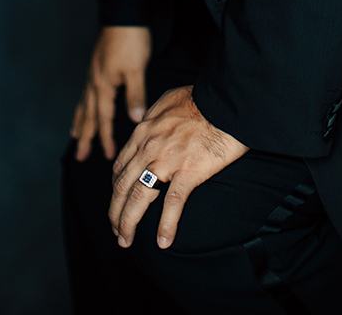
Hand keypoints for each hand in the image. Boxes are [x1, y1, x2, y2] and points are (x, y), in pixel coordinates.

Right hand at [71, 25, 151, 160]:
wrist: (124, 13)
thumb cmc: (131, 39)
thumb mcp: (137, 68)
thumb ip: (135, 95)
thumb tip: (135, 120)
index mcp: (103, 85)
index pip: (103, 118)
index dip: (106, 138)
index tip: (108, 156)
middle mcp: (94, 81)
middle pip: (87, 115)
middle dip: (84, 136)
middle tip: (79, 156)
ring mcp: (93, 73)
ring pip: (83, 104)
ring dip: (80, 121)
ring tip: (74, 134)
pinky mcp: (96, 65)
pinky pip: (86, 92)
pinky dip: (82, 105)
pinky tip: (84, 105)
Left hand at [109, 85, 247, 249]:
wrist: (225, 102)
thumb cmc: (201, 98)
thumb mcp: (167, 100)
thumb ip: (153, 115)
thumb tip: (147, 122)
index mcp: (143, 131)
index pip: (120, 166)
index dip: (115, 189)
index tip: (117, 202)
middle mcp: (148, 147)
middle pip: (123, 186)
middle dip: (116, 212)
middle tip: (116, 230)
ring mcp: (167, 160)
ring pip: (139, 197)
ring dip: (128, 222)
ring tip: (126, 240)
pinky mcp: (188, 171)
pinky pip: (172, 203)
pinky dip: (166, 225)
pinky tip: (163, 241)